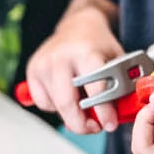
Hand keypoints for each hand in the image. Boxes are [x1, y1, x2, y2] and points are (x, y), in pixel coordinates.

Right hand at [25, 12, 124, 133]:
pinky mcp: (33, 70)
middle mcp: (61, 58)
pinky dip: (56, 107)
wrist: (78, 25)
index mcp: (86, 53)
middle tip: (95, 127)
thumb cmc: (98, 45)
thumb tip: (121, 116)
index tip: (110, 125)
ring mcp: (44, 64)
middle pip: (67, 104)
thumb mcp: (117, 60)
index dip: (104, 112)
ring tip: (83, 105)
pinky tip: (66, 94)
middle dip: (82, 124)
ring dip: (71, 114)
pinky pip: (43, 103)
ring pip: (55, 107)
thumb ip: (119, 87)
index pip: (95, 90)